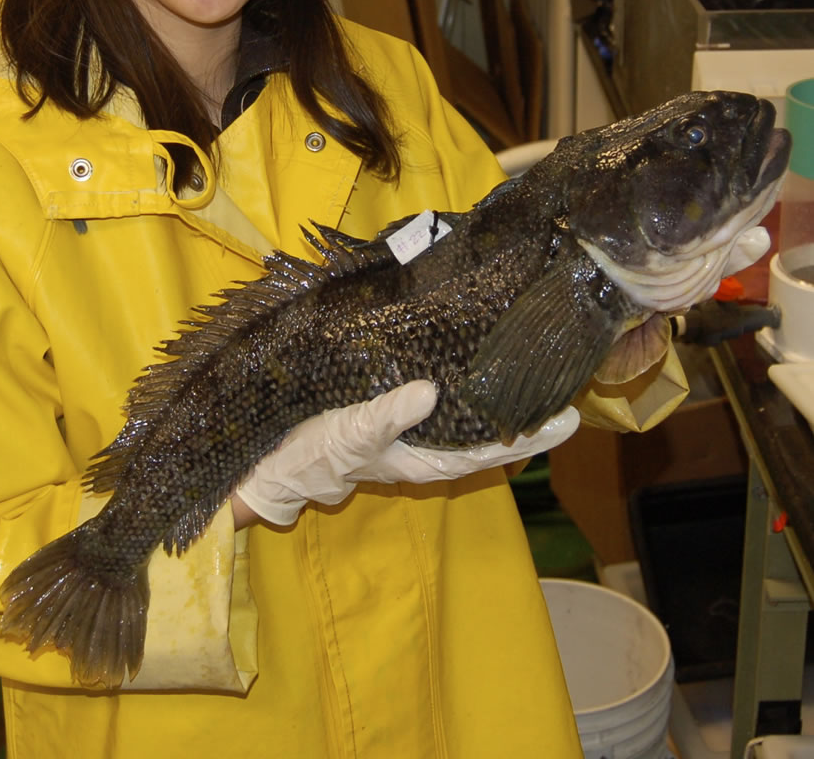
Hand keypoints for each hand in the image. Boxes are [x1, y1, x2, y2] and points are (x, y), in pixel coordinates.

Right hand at [234, 380, 579, 525]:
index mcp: (423, 462)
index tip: (569, 419)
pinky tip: (473, 379)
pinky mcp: (393, 421)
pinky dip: (466, 398)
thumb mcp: (351, 433)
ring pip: (468, 426)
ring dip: (499, 408)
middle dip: (524, 420)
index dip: (530, 436)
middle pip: (487, 439)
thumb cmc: (314, 452)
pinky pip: (443, 413)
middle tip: (565, 392)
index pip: (490, 450)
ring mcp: (410, 439)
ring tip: (532, 383)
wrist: (274, 461)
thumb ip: (390, 415)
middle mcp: (424, 452)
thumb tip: (433, 392)